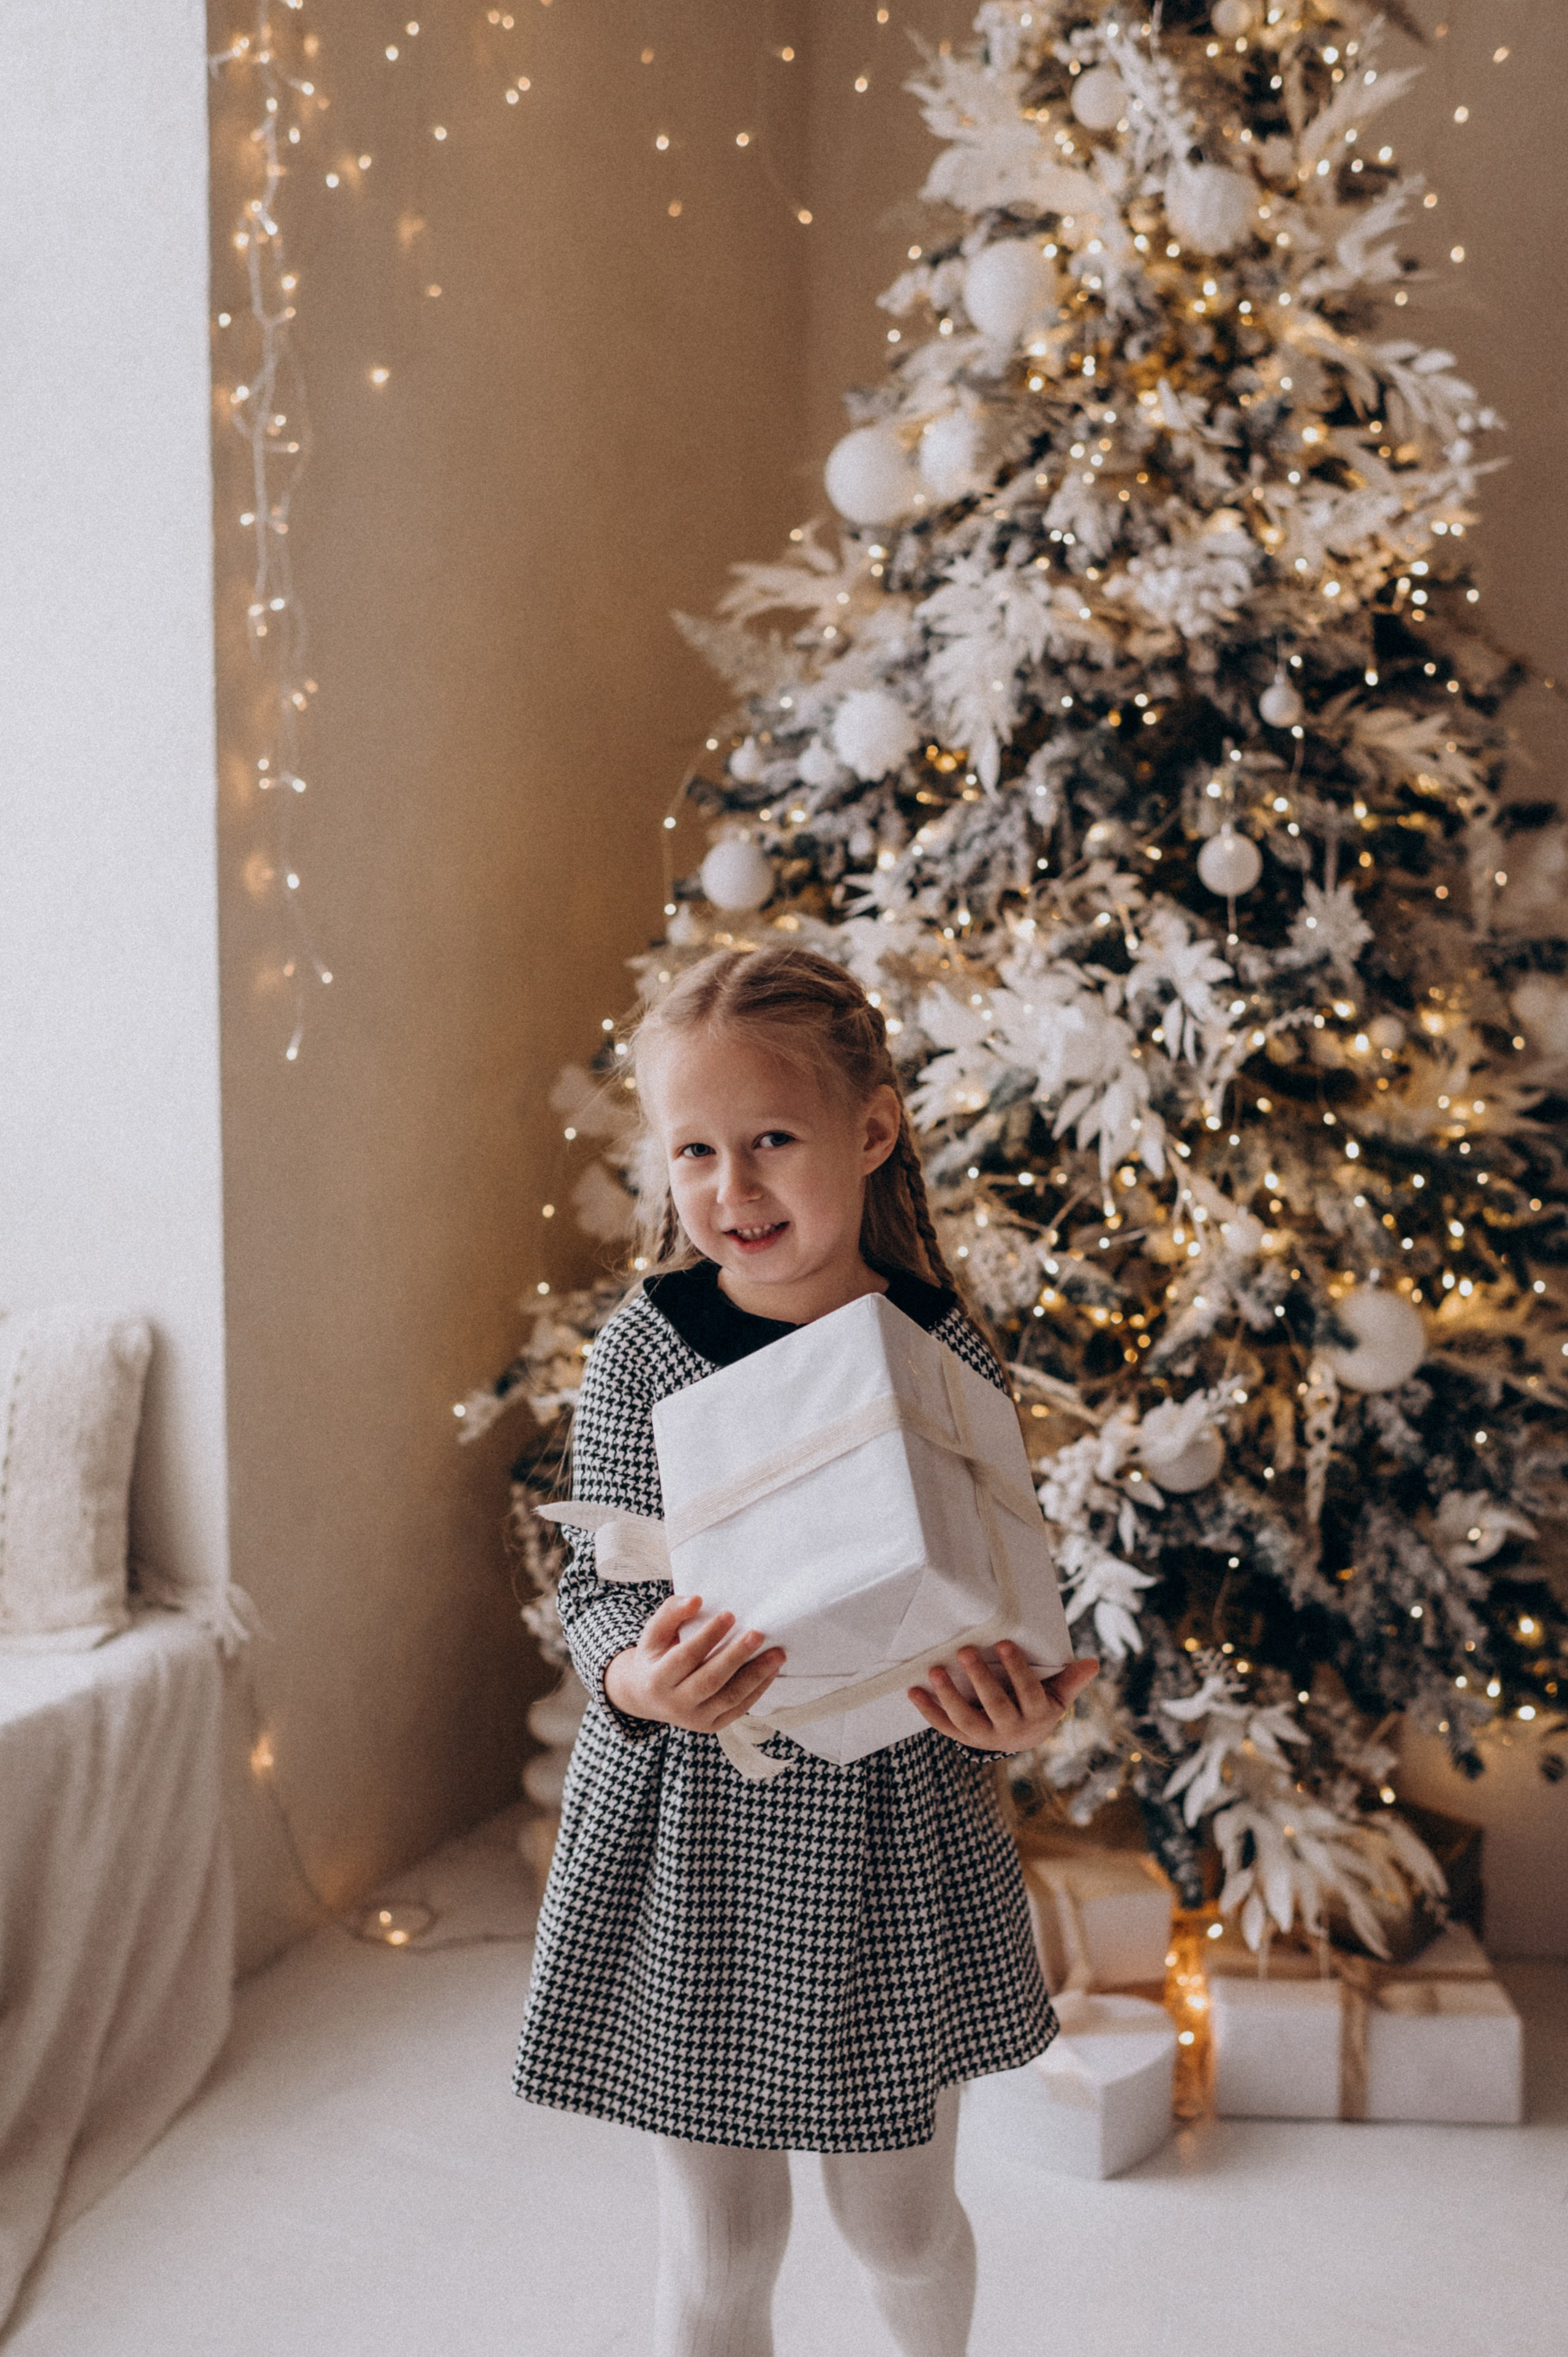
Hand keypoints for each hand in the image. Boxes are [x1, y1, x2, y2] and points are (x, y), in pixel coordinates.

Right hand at [603, 1594, 785, 1733]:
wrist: (649, 1697)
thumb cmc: (656, 1656)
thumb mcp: (654, 1633)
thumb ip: (671, 1612)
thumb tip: (696, 1600)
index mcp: (657, 1680)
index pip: (685, 1657)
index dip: (708, 1636)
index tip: (730, 1614)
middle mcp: (675, 1704)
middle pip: (709, 1681)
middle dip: (736, 1657)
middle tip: (758, 1634)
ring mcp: (695, 1719)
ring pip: (730, 1698)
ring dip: (756, 1675)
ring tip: (777, 1654)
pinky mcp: (713, 1726)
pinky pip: (739, 1708)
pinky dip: (758, 1689)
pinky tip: (772, 1670)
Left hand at [908, 1646, 1099, 1753]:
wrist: (1024, 1738)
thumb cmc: (1040, 1704)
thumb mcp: (1058, 1695)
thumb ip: (1071, 1679)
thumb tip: (1093, 1662)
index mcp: (1037, 1715)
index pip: (1028, 1692)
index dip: (1016, 1670)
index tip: (1003, 1643)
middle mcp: (1012, 1730)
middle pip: (995, 1705)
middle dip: (979, 1679)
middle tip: (964, 1651)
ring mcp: (986, 1737)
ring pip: (966, 1720)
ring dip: (948, 1695)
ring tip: (934, 1669)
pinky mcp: (966, 1739)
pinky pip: (945, 1727)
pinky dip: (927, 1711)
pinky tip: (913, 1691)